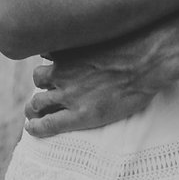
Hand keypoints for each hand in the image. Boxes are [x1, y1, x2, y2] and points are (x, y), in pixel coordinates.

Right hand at [24, 40, 159, 136]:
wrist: (147, 60)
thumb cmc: (140, 90)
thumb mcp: (116, 114)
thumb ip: (92, 115)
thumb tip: (82, 112)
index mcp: (80, 115)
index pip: (46, 125)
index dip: (34, 128)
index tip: (30, 127)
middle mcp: (68, 95)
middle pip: (36, 104)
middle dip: (32, 109)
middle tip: (33, 109)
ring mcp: (66, 71)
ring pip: (39, 78)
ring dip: (41, 81)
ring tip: (47, 80)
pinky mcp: (69, 51)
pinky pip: (49, 53)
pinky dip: (51, 56)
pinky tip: (56, 55)